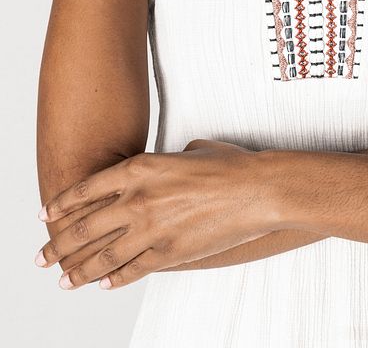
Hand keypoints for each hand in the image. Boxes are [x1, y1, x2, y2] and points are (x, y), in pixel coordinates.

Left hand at [35, 139, 274, 289]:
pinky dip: (112, 279)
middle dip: (58, 246)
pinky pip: (130, 270)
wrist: (257, 189)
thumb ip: (168, 160)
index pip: (86, 189)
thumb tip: (167, 164)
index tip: (46, 216)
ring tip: (64, 280)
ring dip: (78, 270)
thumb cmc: (230, 166)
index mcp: (140, 167)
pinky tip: (102, 283)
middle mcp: (138, 198)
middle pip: (84, 227)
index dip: (61, 205)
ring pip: (101, 256)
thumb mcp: (191, 150)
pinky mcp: (168, 253)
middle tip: (43, 256)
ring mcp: (151, 228)